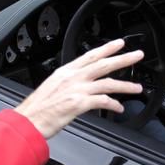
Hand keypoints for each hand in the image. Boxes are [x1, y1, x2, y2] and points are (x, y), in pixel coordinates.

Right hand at [15, 39, 143, 138]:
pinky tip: (119, 108)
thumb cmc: (37, 109)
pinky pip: (103, 102)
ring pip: (107, 83)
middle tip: (137, 55)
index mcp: (65, 72)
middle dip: (123, 58)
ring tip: (137, 88)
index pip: (90, 55)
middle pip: (103, 64)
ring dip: (125, 85)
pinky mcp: (79, 103)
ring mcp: (76, 89)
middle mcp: (73, 77)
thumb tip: (80, 85)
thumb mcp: (52, 87)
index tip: (118, 43)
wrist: (27, 121)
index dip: (106, 48)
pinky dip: (114, 104)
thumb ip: (68, 83)